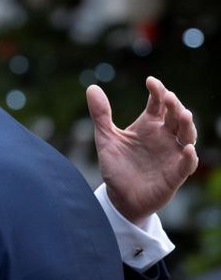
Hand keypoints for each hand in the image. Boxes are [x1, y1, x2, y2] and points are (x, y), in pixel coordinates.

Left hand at [86, 76, 197, 225]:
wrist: (119, 197)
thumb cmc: (117, 167)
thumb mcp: (106, 139)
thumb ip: (101, 115)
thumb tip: (91, 87)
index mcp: (149, 125)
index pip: (158, 103)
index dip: (157, 91)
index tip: (150, 81)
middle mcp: (164, 137)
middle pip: (175, 116)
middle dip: (175, 106)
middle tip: (169, 97)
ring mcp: (172, 154)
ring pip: (187, 136)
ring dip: (187, 125)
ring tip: (184, 114)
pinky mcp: (175, 174)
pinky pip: (187, 164)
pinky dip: (189, 157)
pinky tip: (188, 149)